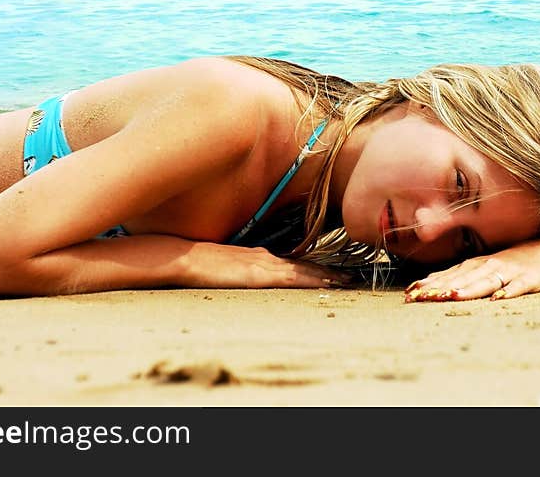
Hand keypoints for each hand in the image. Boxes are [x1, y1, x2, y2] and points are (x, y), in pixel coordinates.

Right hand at [191, 243, 354, 288]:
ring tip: (345, 280)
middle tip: (350, 276)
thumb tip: (255, 278)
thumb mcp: (229, 267)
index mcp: (261, 256)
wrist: (188, 256)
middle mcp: (267, 257)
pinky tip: (322, 283)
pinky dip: (309, 279)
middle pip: (304, 264)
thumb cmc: (203, 263)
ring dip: (325, 275)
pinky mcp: (258, 275)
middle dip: (328, 270)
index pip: (295, 262)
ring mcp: (264, 264)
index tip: (334, 273)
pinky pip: (290, 277)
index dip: (315, 267)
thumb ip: (244, 270)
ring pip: (302, 269)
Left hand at [404, 239, 539, 302]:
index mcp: (471, 265)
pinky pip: (517, 287)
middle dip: (442, 289)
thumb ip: (451, 277)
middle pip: (462, 280)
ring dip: (469, 289)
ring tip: (454, 296)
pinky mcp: (528, 280)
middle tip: (424, 298)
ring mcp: (507, 272)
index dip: (429, 285)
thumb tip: (420, 287)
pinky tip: (497, 299)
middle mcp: (486, 266)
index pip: (447, 276)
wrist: (538, 250)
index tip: (411, 295)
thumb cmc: (501, 264)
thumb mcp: (475, 268)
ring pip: (485, 282)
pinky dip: (507, 292)